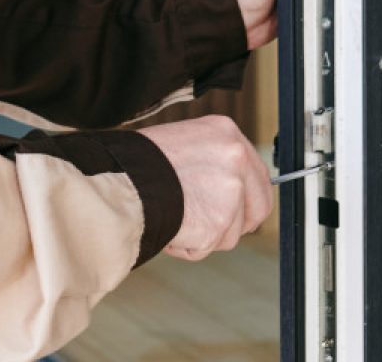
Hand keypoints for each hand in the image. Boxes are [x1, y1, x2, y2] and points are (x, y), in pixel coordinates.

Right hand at [138, 116, 272, 259]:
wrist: (123, 179)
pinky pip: (207, 248)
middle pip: (258, 208)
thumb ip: (211, 161)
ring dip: (204, 236)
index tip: (238, 211)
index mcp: (227, 133)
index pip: (258, 175)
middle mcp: (236, 158)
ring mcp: (231, 191)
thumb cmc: (141, 161)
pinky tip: (170, 226)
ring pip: (229, 233)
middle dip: (237, 225)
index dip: (247, 200)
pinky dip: (188, 246)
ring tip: (174, 217)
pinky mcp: (218, 223)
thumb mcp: (184, 143)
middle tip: (212, 228)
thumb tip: (224, 187)